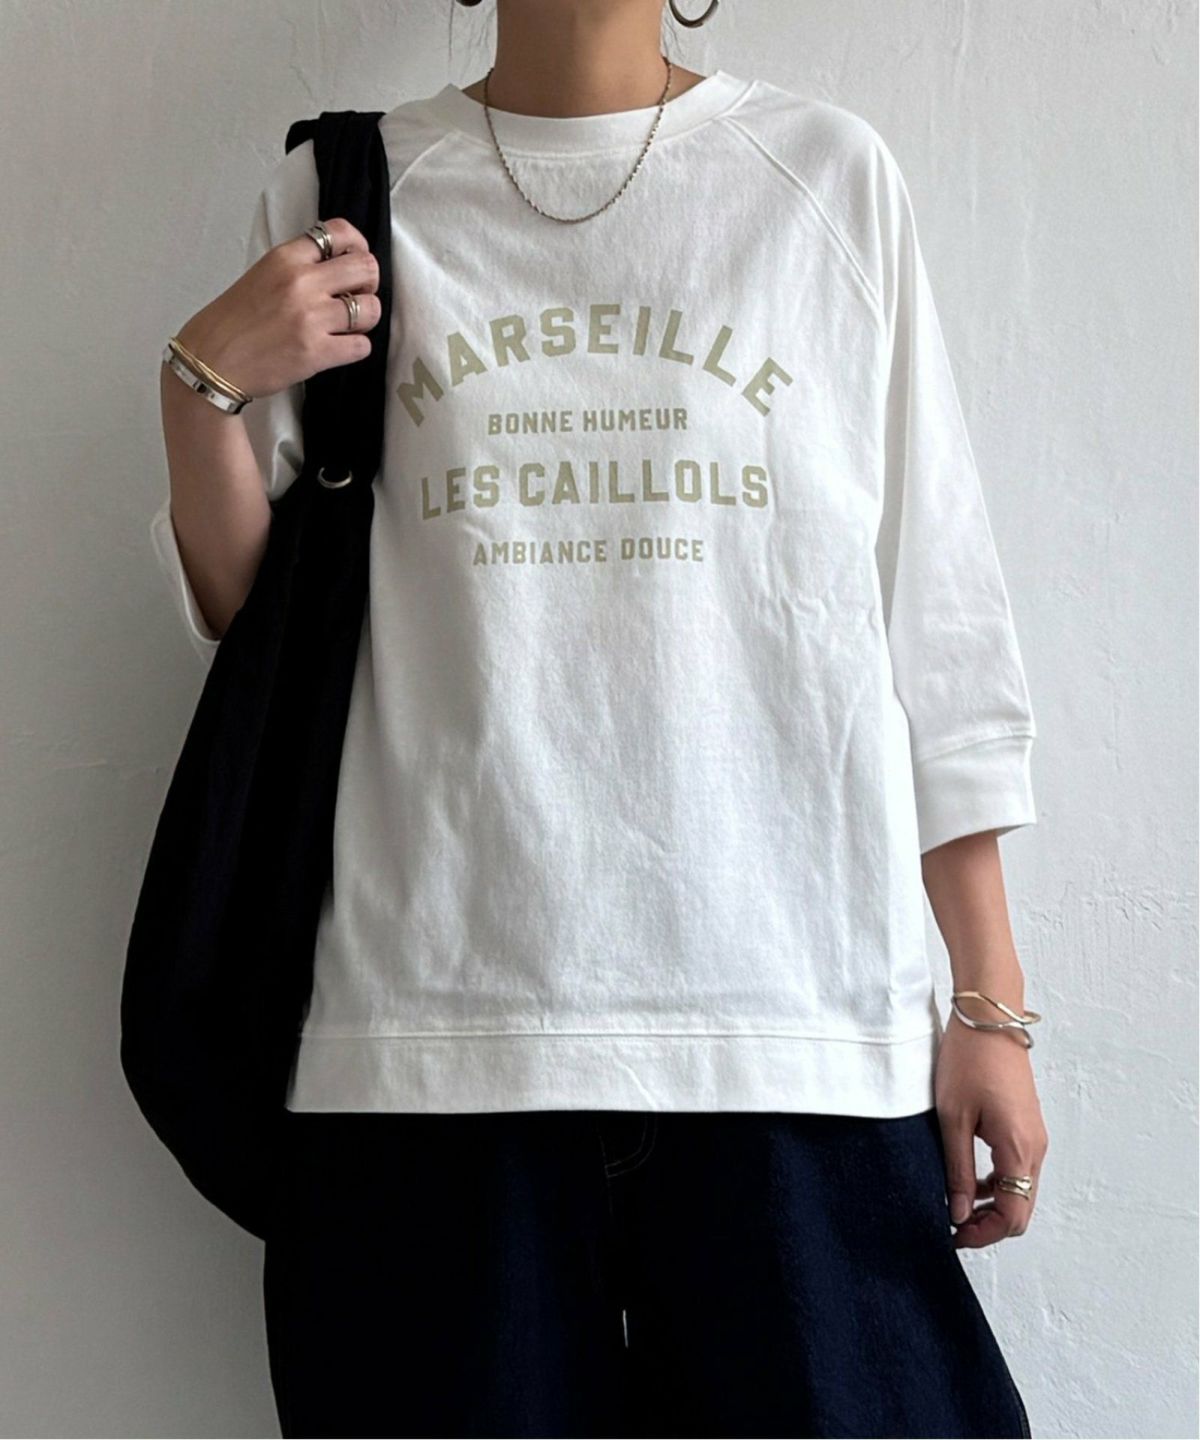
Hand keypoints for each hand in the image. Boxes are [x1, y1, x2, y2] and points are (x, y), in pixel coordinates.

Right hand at [175, 216, 382, 400]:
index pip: (340, 232)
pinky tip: (338, 347)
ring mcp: (311, 318)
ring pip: (371, 309)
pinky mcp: (317, 352)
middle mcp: (302, 283)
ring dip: (366, 319)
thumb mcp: (263, 274)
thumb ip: (300, 266)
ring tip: (347, 326)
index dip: (359, 246)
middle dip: (369, 284)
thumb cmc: (235, 320)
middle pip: (366, 268)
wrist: (213, 360)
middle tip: (357, 297)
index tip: (355, 261)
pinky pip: (362, 346)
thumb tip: (339, 267)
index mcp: (286, 258)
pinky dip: (356, 348)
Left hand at [934, 1010, 1048, 1248]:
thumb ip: (958, 1169)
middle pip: (1021, 1208)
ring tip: (954, 1200)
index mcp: (1019, 1149)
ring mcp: (1035, 1137)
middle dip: (988, 1224)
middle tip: (951, 1223)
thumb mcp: (953, 1118)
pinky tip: (968, 1176)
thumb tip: (958, 1213)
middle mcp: (1036, 1148)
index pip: (1014, 1215)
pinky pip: (1018, 1169)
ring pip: (1021, 1190)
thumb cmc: (968, 1061)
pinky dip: (998, 1182)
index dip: (984, 1234)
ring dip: (992, 1204)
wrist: (989, 1018)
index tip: (952, 1235)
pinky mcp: (1027, 1126)